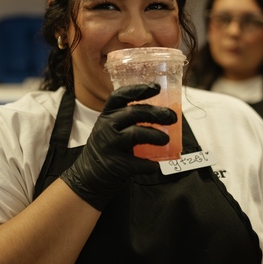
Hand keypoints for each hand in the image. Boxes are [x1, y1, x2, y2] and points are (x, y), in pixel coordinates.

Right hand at [60, 83, 176, 210]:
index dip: (138, 89)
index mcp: (107, 114)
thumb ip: (130, 120)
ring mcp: (109, 144)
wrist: (90, 175)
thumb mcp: (113, 128)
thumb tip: (164, 115)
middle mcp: (106, 126)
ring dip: (155, 135)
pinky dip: (148, 164)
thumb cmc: (109, 147)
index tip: (156, 88)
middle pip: (134, 112)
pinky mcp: (114, 164)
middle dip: (156, 113)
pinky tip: (153, 165)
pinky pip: (137, 162)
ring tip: (165, 139)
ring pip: (135, 134)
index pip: (120, 96)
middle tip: (172, 117)